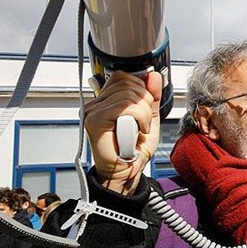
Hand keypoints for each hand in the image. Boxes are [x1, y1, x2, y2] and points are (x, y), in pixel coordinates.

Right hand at [84, 71, 161, 194]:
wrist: (127, 172)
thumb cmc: (135, 149)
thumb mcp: (150, 116)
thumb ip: (151, 96)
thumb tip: (153, 75)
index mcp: (107, 100)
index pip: (123, 76)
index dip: (140, 86)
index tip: (146, 105)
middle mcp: (96, 103)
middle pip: (127, 83)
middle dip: (145, 101)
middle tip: (145, 120)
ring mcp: (93, 111)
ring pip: (128, 95)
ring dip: (144, 113)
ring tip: (141, 128)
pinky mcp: (95, 121)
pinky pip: (123, 107)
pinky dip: (139, 118)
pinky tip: (138, 131)